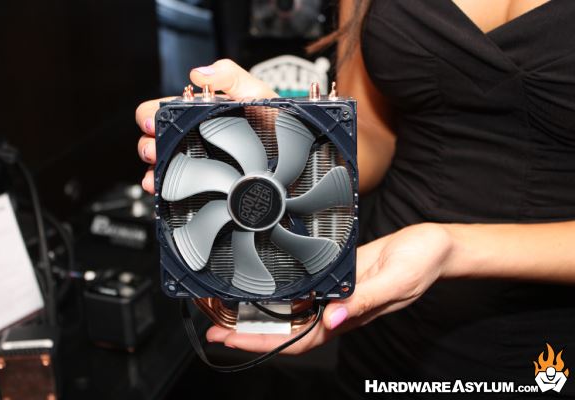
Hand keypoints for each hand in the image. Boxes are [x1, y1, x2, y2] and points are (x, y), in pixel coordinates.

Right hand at [135, 59, 277, 192]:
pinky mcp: (203, 182)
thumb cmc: (274, 120)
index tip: (150, 122)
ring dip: (153, 168)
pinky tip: (160, 188)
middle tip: (155, 150)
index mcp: (196, 112)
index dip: (149, 115)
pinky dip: (161, 187)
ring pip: (160, 164)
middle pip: (153, 138)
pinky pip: (174, 186)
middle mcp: (190, 136)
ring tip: (156, 174)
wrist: (293, 154)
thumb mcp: (256, 92)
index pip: (160, 110)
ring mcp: (195, 160)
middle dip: (147, 144)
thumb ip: (230, 76)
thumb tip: (199, 74)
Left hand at [206, 223, 453, 353]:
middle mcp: (338, 307)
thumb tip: (331, 320)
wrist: (434, 244)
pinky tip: (266, 287)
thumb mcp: (394, 281)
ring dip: (262, 313)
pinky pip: (306, 289)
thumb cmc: (420, 262)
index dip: (265, 343)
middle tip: (216, 331)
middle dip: (252, 333)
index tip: (232, 341)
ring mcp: (338, 292)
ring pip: (294, 310)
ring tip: (229, 312)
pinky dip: (283, 292)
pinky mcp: (340, 275)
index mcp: (350, 314)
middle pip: (289, 329)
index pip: (301, 339)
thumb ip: (363, 300)